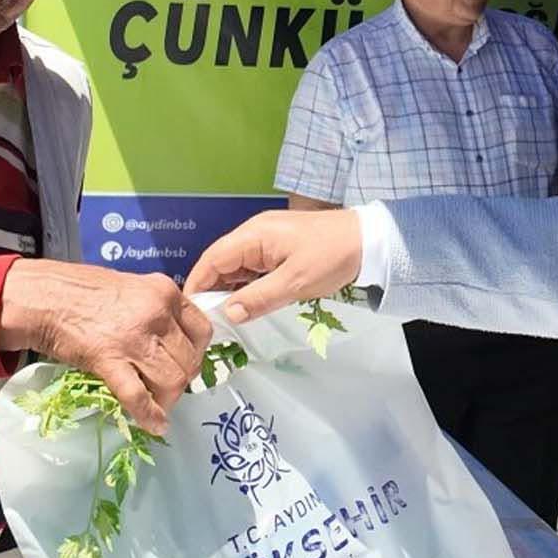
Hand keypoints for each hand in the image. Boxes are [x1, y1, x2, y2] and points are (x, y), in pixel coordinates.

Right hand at [0, 261, 213, 434]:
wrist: (43, 297)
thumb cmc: (84, 291)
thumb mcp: (135, 288)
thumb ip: (159, 311)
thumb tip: (174, 344)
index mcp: (164, 292)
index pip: (202, 331)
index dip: (197, 353)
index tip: (187, 364)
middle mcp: (156, 313)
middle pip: (189, 359)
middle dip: (182, 380)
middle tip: (168, 388)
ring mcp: (134, 338)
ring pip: (172, 380)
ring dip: (167, 399)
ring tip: (157, 403)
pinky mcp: (109, 360)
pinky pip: (138, 396)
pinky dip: (149, 415)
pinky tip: (154, 425)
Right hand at [183, 208, 364, 321]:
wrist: (369, 240)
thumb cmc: (332, 256)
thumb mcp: (295, 283)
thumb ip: (259, 299)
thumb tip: (229, 314)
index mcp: (254, 235)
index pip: (212, 260)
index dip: (197, 285)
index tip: (188, 312)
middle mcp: (254, 234)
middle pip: (221, 263)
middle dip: (212, 291)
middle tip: (206, 322)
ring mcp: (267, 241)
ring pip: (236, 268)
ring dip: (230, 291)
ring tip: (222, 319)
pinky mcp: (279, 249)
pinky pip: (253, 269)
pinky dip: (247, 287)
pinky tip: (246, 305)